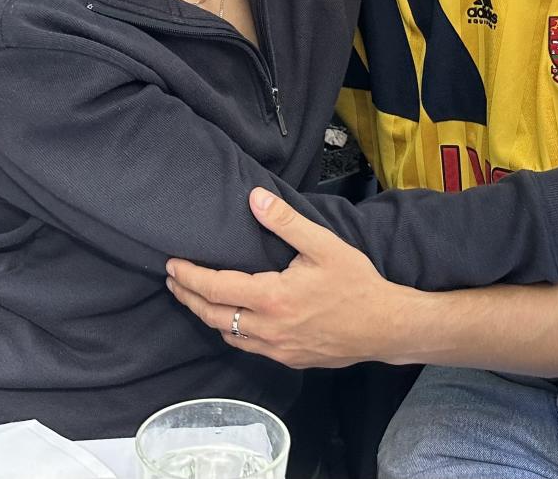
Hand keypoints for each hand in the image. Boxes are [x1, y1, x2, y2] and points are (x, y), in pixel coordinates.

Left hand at [165, 188, 412, 368]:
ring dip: (207, 315)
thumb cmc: (356, 284)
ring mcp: (277, 349)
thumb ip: (287, 221)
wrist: (385, 327)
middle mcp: (267, 329)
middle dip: (187, 297)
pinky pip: (248, 346)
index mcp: (271, 298)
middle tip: (173, 280)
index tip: (172, 264)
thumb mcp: (324, 245)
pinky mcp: (288, 359)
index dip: (189, 276)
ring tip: (195, 296)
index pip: (215, 288)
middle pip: (212, 316)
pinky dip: (231, 330)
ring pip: (228, 335)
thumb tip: (254, 198)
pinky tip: (233, 319)